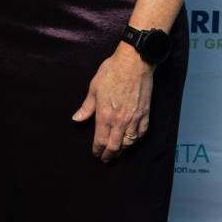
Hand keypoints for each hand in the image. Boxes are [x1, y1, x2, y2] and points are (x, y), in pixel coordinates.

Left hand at [71, 43, 153, 162]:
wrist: (133, 63)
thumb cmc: (112, 72)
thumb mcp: (94, 87)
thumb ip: (86, 107)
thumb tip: (76, 119)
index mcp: (105, 115)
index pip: (100, 140)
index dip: (97, 149)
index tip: (95, 153)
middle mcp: (120, 121)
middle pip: (114, 146)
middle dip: (109, 155)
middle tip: (105, 159)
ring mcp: (134, 118)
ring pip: (128, 142)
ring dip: (122, 151)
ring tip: (117, 153)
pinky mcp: (145, 114)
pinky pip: (141, 133)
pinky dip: (136, 140)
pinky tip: (132, 140)